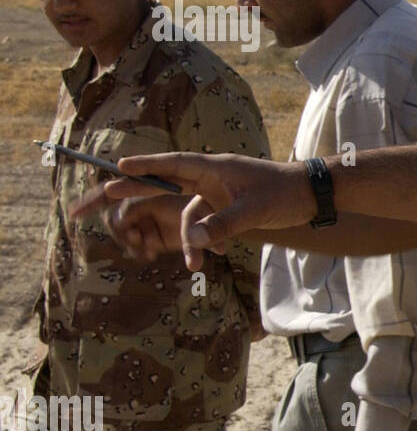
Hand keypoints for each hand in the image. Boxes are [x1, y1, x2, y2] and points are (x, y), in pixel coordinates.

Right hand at [71, 153, 314, 271]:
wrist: (313, 196)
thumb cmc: (285, 194)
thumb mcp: (254, 211)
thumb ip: (222, 224)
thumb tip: (194, 241)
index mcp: (213, 167)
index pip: (169, 164)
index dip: (142, 166)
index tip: (115, 169)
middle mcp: (209, 177)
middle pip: (160, 185)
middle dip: (126, 195)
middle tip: (88, 204)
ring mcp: (216, 193)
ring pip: (185, 216)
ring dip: (187, 241)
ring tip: (194, 265)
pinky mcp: (225, 208)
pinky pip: (203, 226)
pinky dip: (203, 242)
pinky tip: (212, 258)